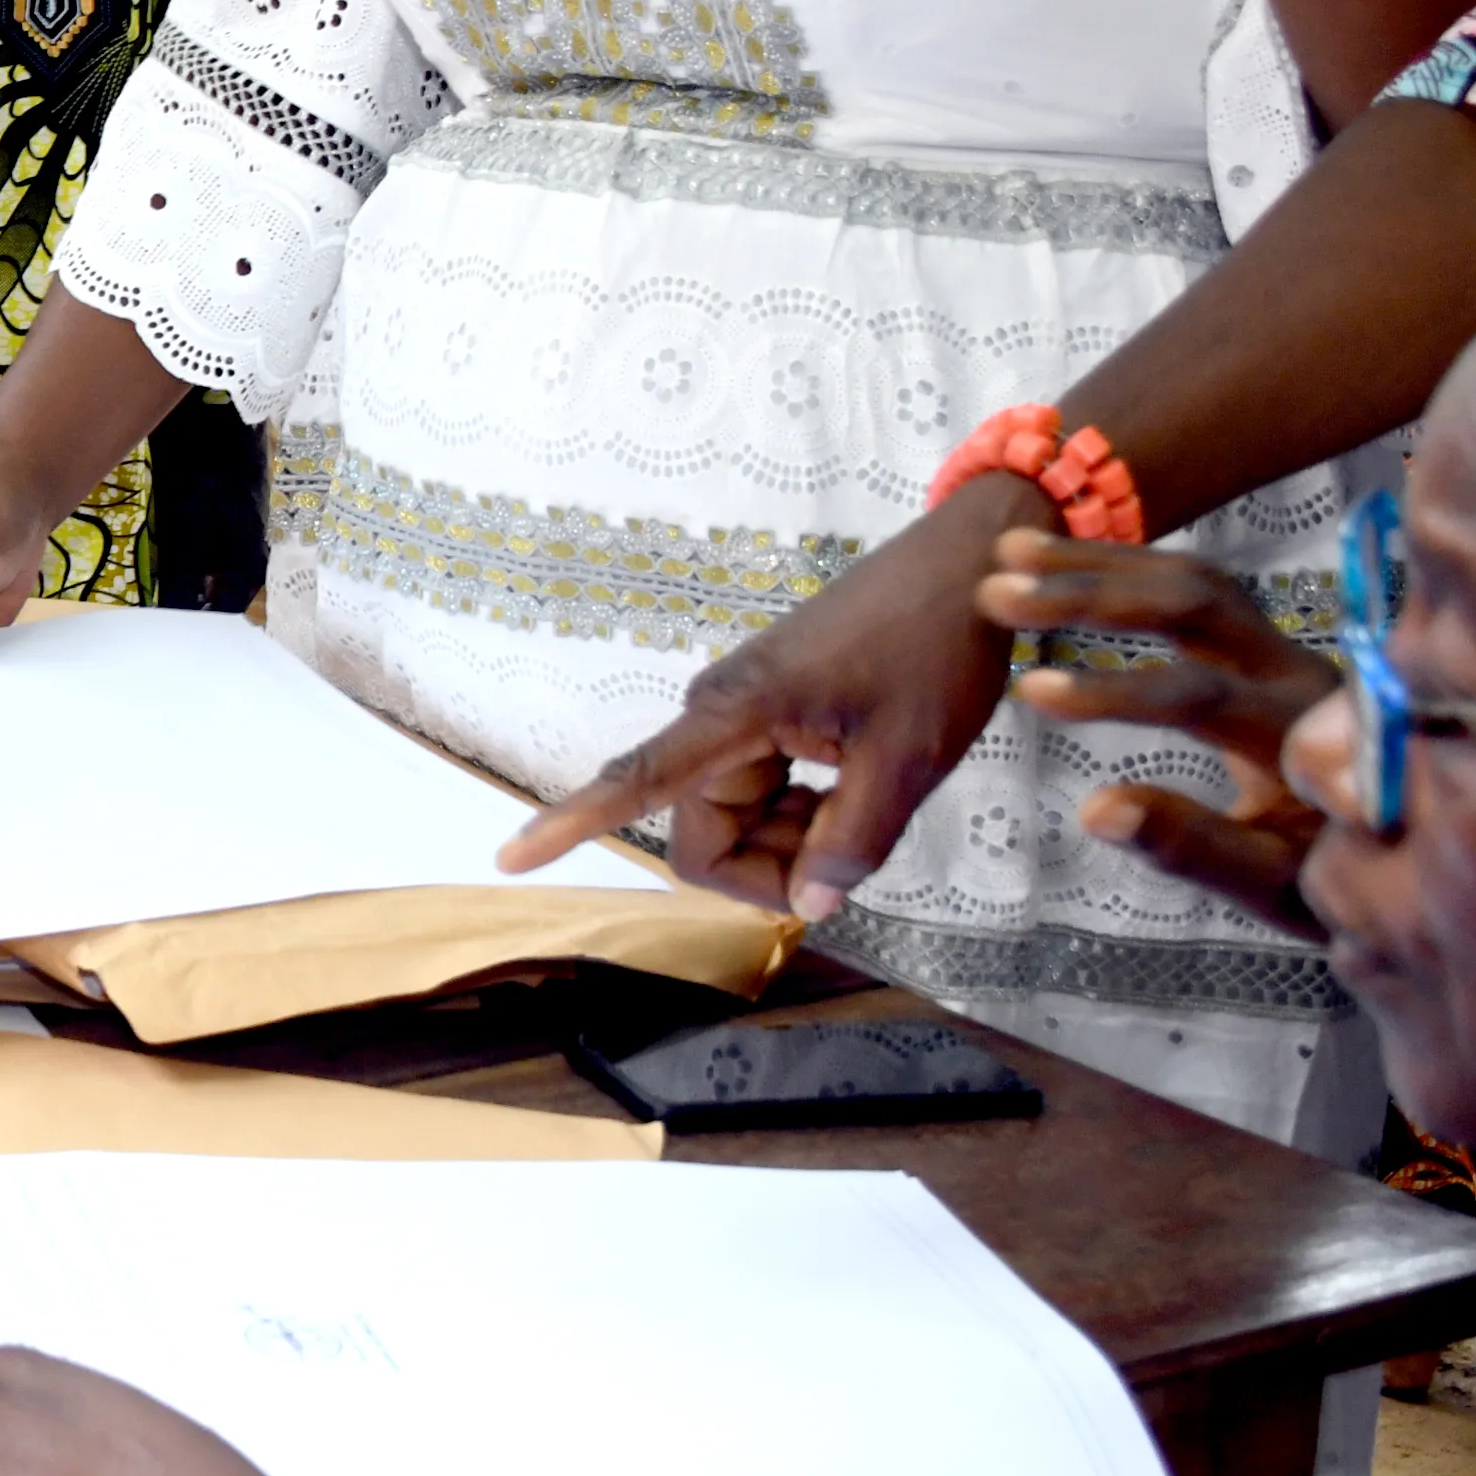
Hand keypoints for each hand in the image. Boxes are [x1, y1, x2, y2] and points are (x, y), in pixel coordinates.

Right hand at [498, 477, 1044, 916]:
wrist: (966, 571)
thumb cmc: (933, 650)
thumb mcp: (910, 759)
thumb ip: (854, 842)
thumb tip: (807, 904)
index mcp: (738, 713)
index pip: (636, 780)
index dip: (572, 823)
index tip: (509, 857)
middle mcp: (720, 715)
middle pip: (707, 834)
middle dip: (771, 863)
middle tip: (852, 842)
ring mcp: (740, 714)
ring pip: (738, 819)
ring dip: (794, 836)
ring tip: (866, 794)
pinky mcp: (764, 714)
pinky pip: (759, 792)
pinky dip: (803, 811)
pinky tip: (855, 780)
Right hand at [981, 529, 1337, 936]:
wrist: (1406, 841)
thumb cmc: (1334, 873)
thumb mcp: (1272, 886)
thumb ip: (1194, 848)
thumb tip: (1097, 810)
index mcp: (1303, 735)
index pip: (1198, 695)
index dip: (1113, 691)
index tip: (1030, 690)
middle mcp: (1298, 671)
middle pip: (1196, 606)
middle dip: (1092, 595)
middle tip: (998, 594)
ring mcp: (1285, 646)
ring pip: (1194, 580)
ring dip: (1101, 563)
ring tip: (1010, 555)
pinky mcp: (1266, 639)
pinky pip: (1196, 583)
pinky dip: (1127, 564)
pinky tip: (1064, 562)